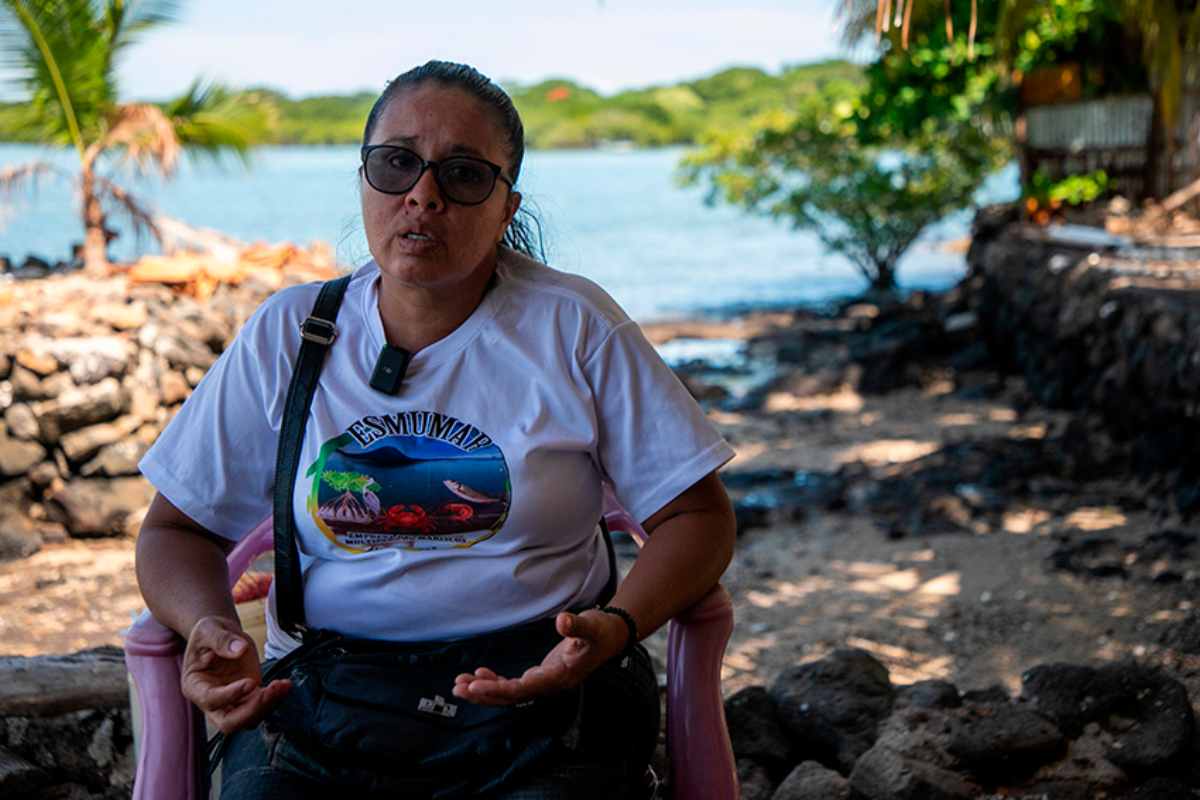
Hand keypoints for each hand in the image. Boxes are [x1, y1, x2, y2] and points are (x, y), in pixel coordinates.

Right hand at [180, 615, 291, 734]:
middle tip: (270, 692)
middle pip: (228, 723)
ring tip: (282, 685)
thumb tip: (239, 650)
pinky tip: (284, 684)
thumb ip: (221, 640)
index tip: (250, 682)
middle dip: (251, 711)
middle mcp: (211, 701)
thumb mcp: (209, 629)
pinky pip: (261, 708)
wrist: (221, 635)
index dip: (230, 695)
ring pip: (248, 720)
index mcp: (194, 686)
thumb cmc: (209, 633)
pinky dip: (274, 699)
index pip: (210, 700)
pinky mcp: (248, 697)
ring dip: (267, 706)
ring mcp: (231, 702)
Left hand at [452, 610, 628, 705]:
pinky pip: (514, 685)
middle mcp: (549, 685)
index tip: (476, 684)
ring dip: (485, 689)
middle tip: (458, 688)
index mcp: (559, 677)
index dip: (498, 688)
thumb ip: (577, 625)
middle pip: (511, 697)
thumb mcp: (591, 625)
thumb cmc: (601, 631)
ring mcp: (545, 682)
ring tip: (459, 684)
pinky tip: (479, 674)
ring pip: (510, 694)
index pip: (523, 689)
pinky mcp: (542, 676)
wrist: (611, 636)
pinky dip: (495, 681)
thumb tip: (562, 621)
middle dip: (484, 693)